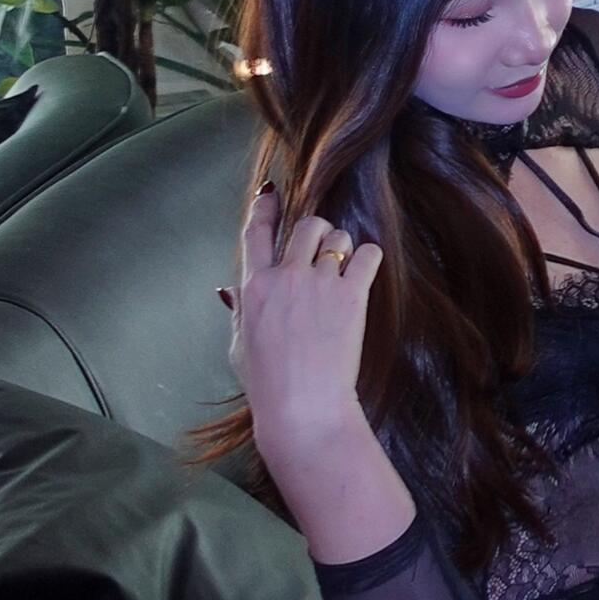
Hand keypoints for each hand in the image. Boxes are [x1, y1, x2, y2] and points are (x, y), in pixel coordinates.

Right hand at [227, 183, 381, 463]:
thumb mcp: (239, 346)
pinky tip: (363, 272)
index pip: (257, 232)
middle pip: (307, 225)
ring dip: (341, 248)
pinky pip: (368, 254)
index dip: (265, 207)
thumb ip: (239, 310)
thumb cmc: (267, 384)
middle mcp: (286, 277)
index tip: (271, 193)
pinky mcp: (352, 296)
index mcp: (254, 287)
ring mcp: (320, 284)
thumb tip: (230, 288)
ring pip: (338, 237)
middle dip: (316, 232)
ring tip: (342, 270)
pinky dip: (368, 258)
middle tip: (320, 252)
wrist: (303, 407)